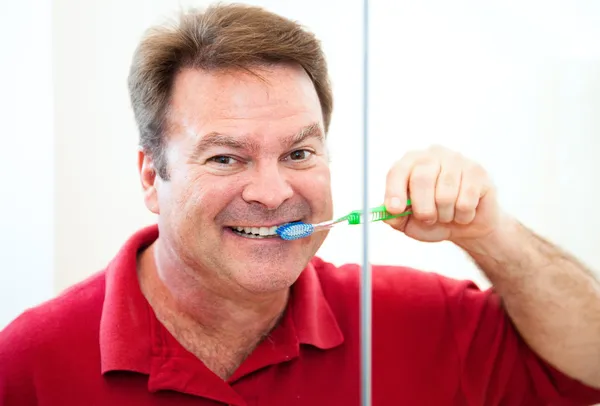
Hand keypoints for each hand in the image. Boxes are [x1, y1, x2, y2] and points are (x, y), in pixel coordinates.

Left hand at [384, 145, 502, 243]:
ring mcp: (456, 160)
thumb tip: (390, 212)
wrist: (467, 226)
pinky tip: (464, 212)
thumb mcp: (409, 222)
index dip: (394, 191)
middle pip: (421, 179)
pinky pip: (466, 201)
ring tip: (447, 215)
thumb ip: (395, 217)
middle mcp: (432, 155)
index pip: (398, 170)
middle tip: (428, 219)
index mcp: (410, 163)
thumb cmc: (434, 219)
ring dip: (444, 215)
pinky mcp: (477, 172)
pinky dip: (462, 216)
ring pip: (445, 194)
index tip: (396, 209)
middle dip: (423, 208)